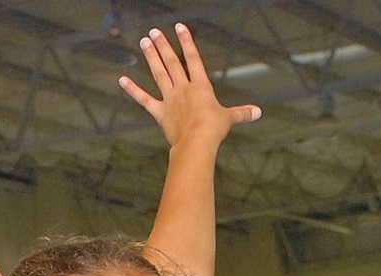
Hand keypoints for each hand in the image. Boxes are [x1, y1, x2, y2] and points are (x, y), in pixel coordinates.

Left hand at [118, 24, 259, 147]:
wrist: (197, 142)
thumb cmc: (214, 129)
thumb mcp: (230, 118)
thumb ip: (242, 113)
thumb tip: (258, 112)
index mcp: (201, 86)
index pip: (193, 59)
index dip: (187, 42)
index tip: (179, 27)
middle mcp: (183, 88)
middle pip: (172, 62)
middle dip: (163, 45)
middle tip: (154, 31)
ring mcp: (170, 99)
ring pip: (159, 74)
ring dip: (151, 57)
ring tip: (144, 42)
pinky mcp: (160, 112)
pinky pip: (144, 99)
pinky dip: (132, 90)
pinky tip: (122, 79)